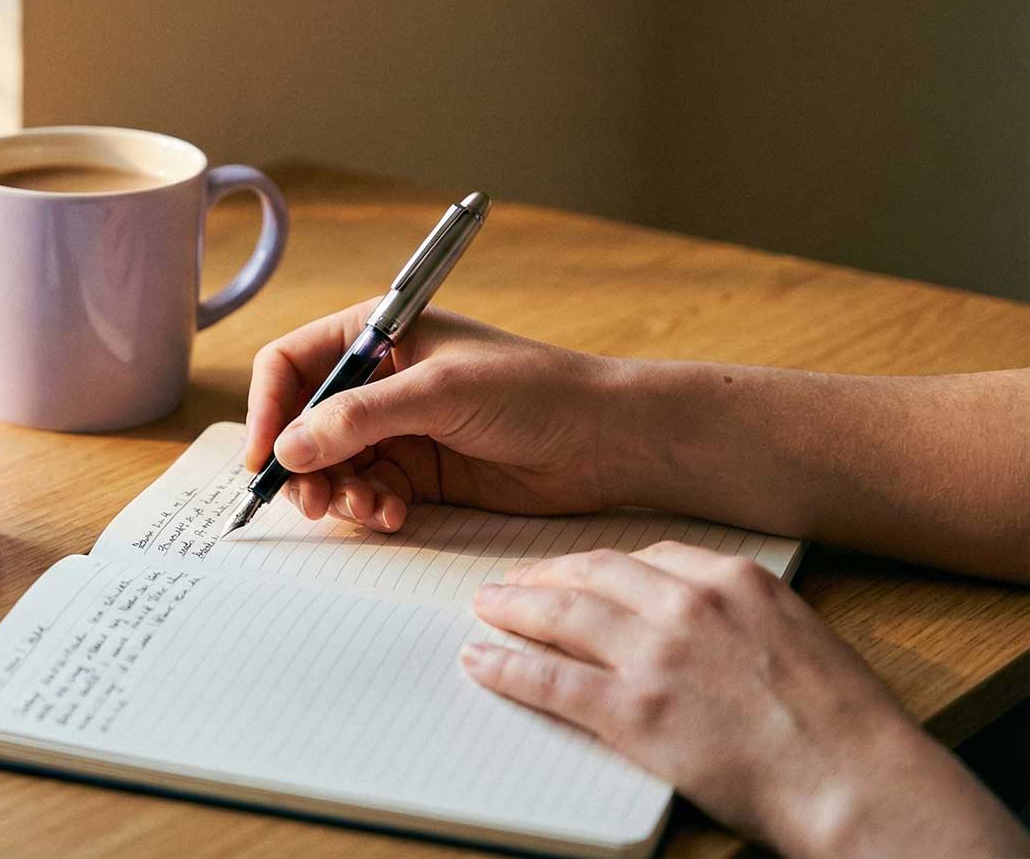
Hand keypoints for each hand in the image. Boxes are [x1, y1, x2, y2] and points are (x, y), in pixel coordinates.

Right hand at [245, 303, 622, 530]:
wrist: (604, 440)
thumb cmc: (533, 391)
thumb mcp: (439, 393)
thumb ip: (360, 419)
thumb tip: (289, 449)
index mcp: (377, 334)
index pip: (291, 365)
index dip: (268, 410)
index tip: (266, 458)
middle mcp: (378, 380)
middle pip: (301, 423)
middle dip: (301, 465)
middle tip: (312, 503)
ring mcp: (396, 428)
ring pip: (331, 467)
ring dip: (338, 494)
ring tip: (369, 510)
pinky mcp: (418, 472)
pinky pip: (366, 493)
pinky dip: (370, 509)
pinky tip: (394, 517)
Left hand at [462, 541, 1028, 857]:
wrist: (855, 780)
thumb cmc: (842, 723)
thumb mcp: (799, 634)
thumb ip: (744, 614)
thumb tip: (706, 621)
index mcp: (734, 579)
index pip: (646, 556)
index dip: (598, 564)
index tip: (576, 570)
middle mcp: (688, 604)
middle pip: (593, 573)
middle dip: (544, 575)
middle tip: (513, 581)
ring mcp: (656, 655)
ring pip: (562, 615)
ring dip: (515, 608)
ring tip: (486, 607)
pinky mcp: (633, 710)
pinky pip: (549, 678)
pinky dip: (506, 667)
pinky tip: (481, 661)